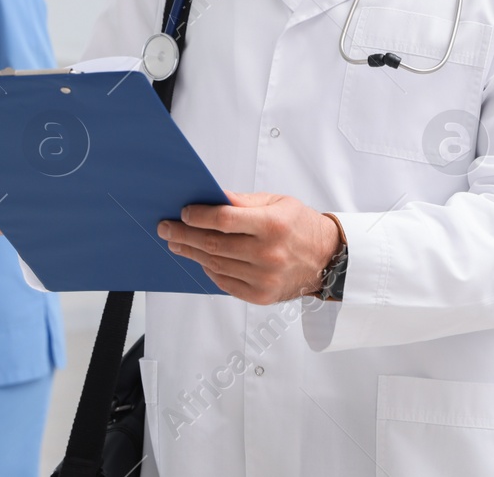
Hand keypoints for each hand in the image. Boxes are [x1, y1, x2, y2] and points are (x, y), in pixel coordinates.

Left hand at [158, 192, 340, 304]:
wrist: (327, 258)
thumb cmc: (299, 225)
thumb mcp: (277, 202)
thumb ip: (243, 202)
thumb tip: (210, 197)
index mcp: (273, 224)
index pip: (224, 220)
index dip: (199, 216)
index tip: (184, 212)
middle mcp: (268, 253)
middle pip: (214, 244)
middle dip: (184, 235)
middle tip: (166, 228)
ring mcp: (264, 278)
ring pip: (215, 264)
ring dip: (191, 252)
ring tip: (177, 243)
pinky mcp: (261, 296)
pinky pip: (224, 282)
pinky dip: (209, 269)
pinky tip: (200, 259)